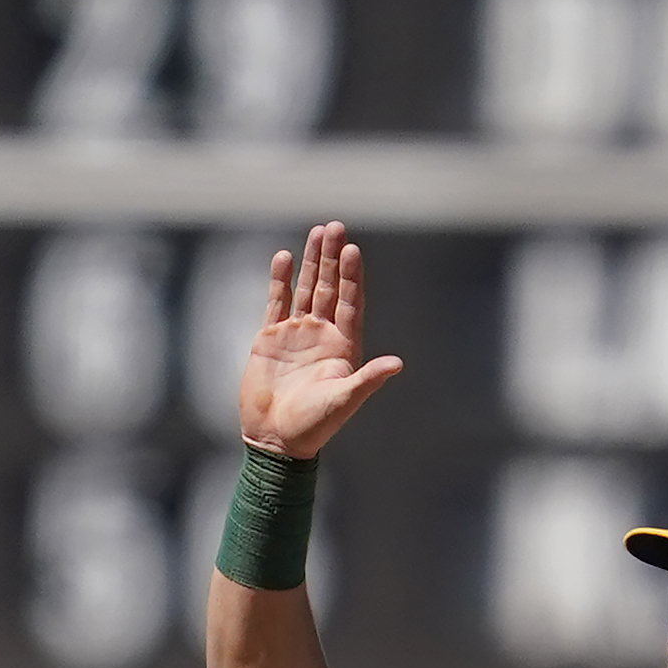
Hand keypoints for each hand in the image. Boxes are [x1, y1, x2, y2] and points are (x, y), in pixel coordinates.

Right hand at [234, 220, 404, 456]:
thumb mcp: (344, 401)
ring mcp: (296, 334)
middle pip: (329, 287)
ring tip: (316, 232)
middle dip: (331, 258)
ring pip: (305, 289)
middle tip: (334, 227)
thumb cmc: (313, 425)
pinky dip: (280, 280)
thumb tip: (397, 364)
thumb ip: (368, 379)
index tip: (352, 250)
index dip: (351, 276)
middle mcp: (322, 335)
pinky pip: (277, 302)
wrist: (275, 440)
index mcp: (343, 346)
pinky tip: (284, 258)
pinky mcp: (270, 338)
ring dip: (310, 262)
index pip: (350, 302)